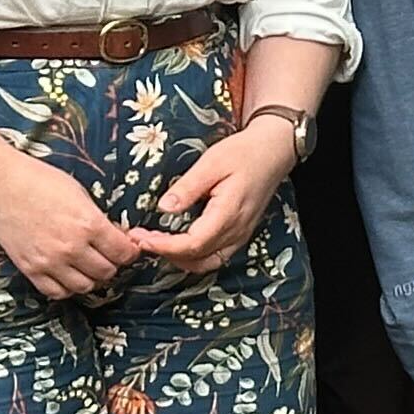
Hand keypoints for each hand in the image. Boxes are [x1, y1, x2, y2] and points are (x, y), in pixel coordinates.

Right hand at [0, 155, 140, 299]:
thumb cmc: (40, 181)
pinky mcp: (31, 269)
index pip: (123, 253)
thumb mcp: (79, 194)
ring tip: (86, 264)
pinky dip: (66, 287)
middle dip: (111, 263)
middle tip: (106, 254)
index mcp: (88, 224)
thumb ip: (98, 219)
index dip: (129, 251)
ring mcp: (50, 261)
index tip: (127, 247)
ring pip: (85, 286)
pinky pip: (57, 292)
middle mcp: (72, 247)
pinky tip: (66, 274)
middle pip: (106, 272)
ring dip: (90, 277)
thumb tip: (116, 238)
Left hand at [135, 120, 295, 275]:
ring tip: (155, 242)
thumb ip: (188, 187)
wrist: (274, 151)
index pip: (192, 244)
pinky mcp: (240, 234)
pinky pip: (215, 256)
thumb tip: (163, 208)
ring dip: (179, 258)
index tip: (140, 238)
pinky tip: (177, 242)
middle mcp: (236, 231)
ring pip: (206, 263)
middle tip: (140, 239)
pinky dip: (193, 255)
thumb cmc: (244, 152)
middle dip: (165, 254)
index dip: (164, 247)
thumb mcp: (212, 162)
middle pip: (197, 259)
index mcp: (228, 214)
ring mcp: (240, 235)